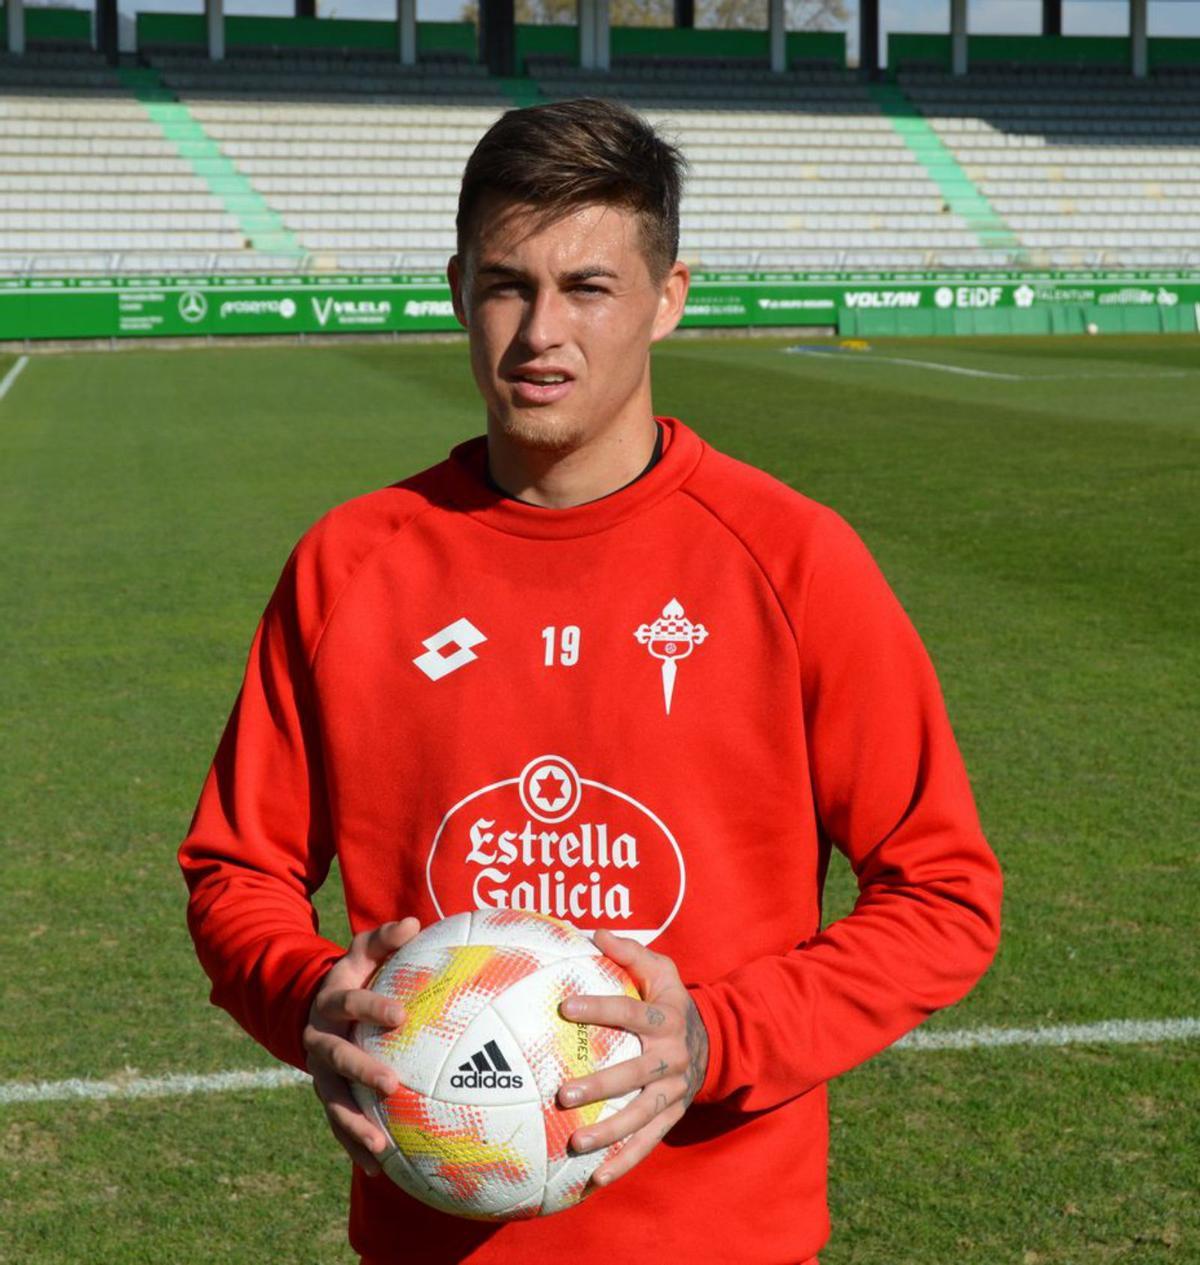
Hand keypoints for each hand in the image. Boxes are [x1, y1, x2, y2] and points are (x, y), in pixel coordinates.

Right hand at [302, 918, 419, 1175]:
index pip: (351, 1003)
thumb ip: (385, 938)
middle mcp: (319, 1040)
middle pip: (338, 1059)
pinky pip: (339, 1125)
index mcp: (331, 1002)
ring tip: (379, 1145)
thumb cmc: (353, 976)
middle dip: (362, 1072)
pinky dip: (355, 1147)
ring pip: (333, 1101)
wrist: (312, 1007)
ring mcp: (319, 1073)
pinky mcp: (326, 1096)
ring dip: (354, 1124)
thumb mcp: (362, 953)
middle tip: (391, 1084)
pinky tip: (380, 1170)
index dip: (373, 1008)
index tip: (401, 1015)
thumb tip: (414, 922)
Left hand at [556, 929, 708, 1187]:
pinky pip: (647, 1144)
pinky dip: (623, 1162)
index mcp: (665, 1018)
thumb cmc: (671, 1000)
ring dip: (608, 1132)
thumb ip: (629, 952)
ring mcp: (673, 1093)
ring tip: (574, 1143)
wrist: (716, 1044)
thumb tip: (593, 934)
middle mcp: (671, 1058)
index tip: (565, 1007)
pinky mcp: (671, 1117)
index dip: (599, 1008)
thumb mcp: (661, 970)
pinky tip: (593, 1179)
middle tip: (563, 1092)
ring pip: (641, 1117)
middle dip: (601, 1084)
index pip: (631, 1012)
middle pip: (635, 1074)